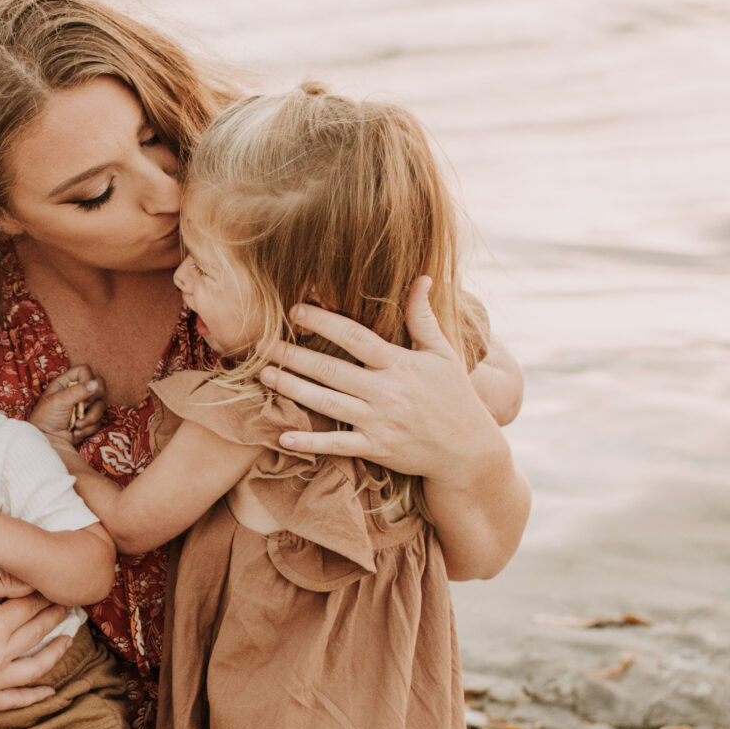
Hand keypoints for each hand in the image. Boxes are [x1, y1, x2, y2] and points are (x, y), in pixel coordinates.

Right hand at [0, 550, 78, 710]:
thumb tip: (30, 579)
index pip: (31, 607)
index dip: (45, 595)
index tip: (55, 587)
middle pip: (37, 634)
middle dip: (55, 617)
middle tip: (68, 605)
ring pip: (36, 668)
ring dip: (57, 652)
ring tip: (68, 638)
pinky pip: (15, 701)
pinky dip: (35, 696)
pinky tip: (50, 688)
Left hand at [30, 365, 105, 452]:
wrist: (47, 441)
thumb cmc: (46, 418)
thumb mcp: (59, 401)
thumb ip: (78, 391)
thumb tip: (95, 384)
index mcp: (66, 382)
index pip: (85, 370)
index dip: (87, 378)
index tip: (83, 391)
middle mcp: (78, 392)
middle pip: (99, 385)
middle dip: (94, 398)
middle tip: (85, 405)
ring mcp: (85, 406)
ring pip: (101, 405)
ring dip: (90, 417)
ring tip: (77, 425)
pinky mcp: (89, 420)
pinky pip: (99, 420)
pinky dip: (88, 428)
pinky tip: (76, 432)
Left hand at [262, 278, 505, 487]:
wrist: (467, 449)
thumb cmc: (455, 396)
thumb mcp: (443, 353)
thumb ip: (423, 318)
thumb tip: (422, 278)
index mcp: (400, 364)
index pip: (355, 337)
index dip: (324, 321)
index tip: (296, 310)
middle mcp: (385, 392)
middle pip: (331, 370)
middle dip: (294, 356)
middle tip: (262, 344)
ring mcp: (378, 421)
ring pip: (326, 403)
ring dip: (292, 389)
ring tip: (264, 375)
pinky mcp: (375, 448)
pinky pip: (337, 445)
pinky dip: (309, 442)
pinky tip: (283, 436)